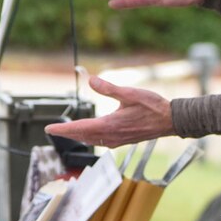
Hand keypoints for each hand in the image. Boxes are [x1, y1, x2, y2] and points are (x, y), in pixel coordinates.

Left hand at [45, 75, 172, 147]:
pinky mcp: (122, 140)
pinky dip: (90, 137)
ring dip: (78, 136)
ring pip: (91, 140)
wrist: (170, 121)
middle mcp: (111, 136)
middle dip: (67, 133)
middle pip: (82, 136)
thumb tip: (90, 80)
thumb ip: (108, 88)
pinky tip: (90, 133)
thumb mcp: (130, 93)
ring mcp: (117, 140)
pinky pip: (101, 141)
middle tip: (53, 130)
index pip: (80, 128)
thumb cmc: (153, 106)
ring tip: (67, 132)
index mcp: (110, 125)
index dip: (62, 129)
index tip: (49, 129)